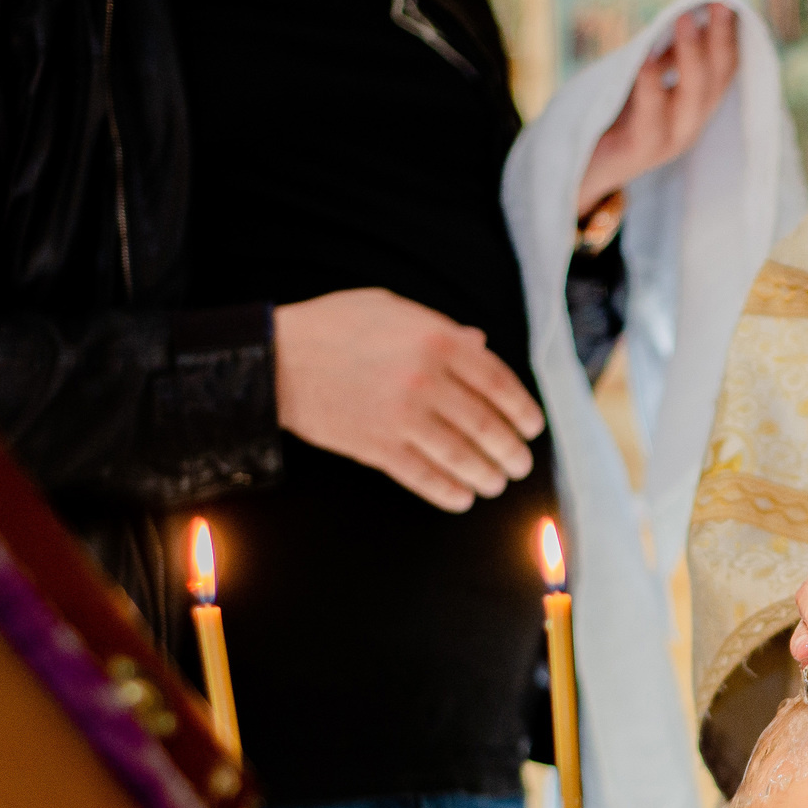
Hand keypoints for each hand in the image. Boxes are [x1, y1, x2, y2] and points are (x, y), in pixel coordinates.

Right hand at [274, 288, 544, 512]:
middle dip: (511, 453)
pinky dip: (449, 492)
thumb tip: (482, 345)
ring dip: (487, 477)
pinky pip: (425, 477)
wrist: (275, 358)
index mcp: (437, 340)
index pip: (499, 383)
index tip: (532, 428)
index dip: (523, 411)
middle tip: (519, 466)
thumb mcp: (393, 309)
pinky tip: (462, 498)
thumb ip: (442, 329)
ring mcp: (402, 417)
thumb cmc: (336, 326)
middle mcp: (426, 379)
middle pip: (487, 427)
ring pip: (462, 458)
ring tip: (496, 483)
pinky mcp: (377, 447)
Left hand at [574, 4, 740, 214]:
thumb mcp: (641, 82)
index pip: (723, 71)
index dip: (729, 38)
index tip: (729, 0)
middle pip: (714, 82)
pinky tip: (646, 58)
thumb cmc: (609, 119)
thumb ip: (663, 58)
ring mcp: (667, 142)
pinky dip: (650, 88)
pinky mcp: (638, 153)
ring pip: (691, 100)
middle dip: (719, 41)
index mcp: (692, 108)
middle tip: (718, 2)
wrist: (576, 171)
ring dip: (691, 57)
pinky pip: (650, 121)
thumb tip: (686, 16)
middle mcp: (688, 126)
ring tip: (684, 18)